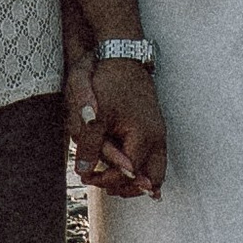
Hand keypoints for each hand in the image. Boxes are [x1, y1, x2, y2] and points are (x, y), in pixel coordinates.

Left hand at [75, 54, 165, 197]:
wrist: (123, 55)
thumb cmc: (109, 82)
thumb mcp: (94, 113)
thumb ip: (89, 144)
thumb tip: (84, 171)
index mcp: (143, 136)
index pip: (128, 172)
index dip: (107, 179)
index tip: (87, 177)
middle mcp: (156, 137)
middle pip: (150, 179)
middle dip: (126, 187)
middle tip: (103, 186)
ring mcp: (158, 132)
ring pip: (156, 170)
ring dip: (137, 180)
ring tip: (115, 184)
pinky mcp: (155, 126)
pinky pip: (155, 158)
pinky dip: (143, 169)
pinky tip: (132, 174)